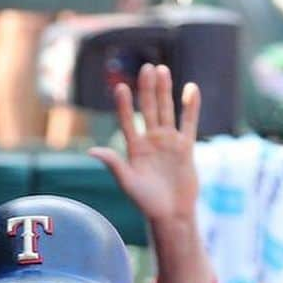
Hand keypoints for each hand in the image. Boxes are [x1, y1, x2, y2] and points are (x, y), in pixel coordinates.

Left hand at [89, 63, 199, 225]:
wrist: (171, 214)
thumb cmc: (147, 202)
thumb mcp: (128, 183)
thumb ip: (113, 164)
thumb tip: (92, 150)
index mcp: (134, 149)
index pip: (127, 121)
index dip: (123, 105)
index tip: (120, 87)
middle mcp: (151, 142)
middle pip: (148, 110)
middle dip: (147, 90)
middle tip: (146, 68)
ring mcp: (168, 143)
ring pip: (166, 111)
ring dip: (164, 91)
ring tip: (161, 70)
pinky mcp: (185, 147)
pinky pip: (188, 123)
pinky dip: (190, 107)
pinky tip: (190, 89)